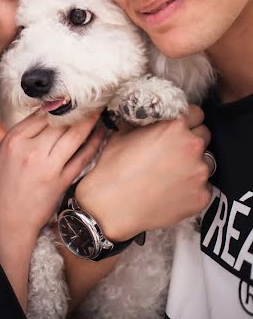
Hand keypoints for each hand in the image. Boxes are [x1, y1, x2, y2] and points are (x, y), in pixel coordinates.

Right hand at [0, 110, 102, 242]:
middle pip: (60, 121)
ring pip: (74, 136)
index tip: (71, 95)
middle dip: (77, 108)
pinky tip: (101, 134)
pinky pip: (82, 158)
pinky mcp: (60, 182)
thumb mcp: (6, 151)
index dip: (59, 103)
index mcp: (14, 139)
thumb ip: (25, 132)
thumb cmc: (4, 184)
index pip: (41, 113)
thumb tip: (47, 111)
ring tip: (100, 111)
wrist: (5, 220)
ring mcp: (47, 167)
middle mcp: (30, 150)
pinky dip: (94, 144)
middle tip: (91, 97)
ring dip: (90, 121)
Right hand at [75, 104, 211, 240]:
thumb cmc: (114, 168)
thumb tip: (150, 119)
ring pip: (206, 162)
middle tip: (173, 152)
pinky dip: (192, 189)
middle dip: (190, 142)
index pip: (196, 114)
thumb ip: (147, 123)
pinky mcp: (202, 196)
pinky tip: (171, 191)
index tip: (180, 129)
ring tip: (171, 174)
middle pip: (204, 136)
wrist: (111, 205)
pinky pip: (203, 187)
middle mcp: (192, 146)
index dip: (186, 121)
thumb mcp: (125, 133)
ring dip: (194, 165)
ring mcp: (199, 173)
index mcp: (175, 126)